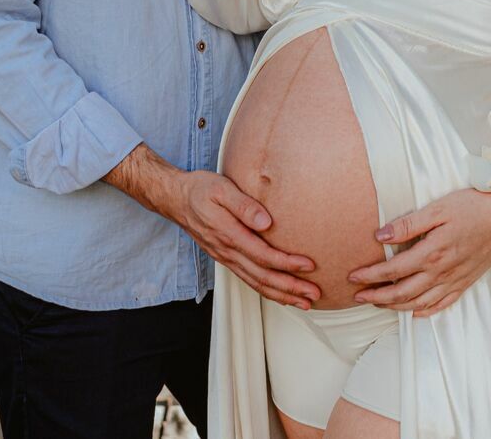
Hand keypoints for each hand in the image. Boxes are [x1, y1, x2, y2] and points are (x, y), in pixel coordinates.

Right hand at [163, 170, 321, 308]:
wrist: (176, 199)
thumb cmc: (200, 190)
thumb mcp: (221, 188)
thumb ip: (244, 205)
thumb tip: (266, 222)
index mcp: (228, 234)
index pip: (263, 255)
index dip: (287, 263)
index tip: (308, 265)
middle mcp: (227, 251)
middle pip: (262, 276)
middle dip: (290, 288)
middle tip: (314, 294)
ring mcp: (225, 258)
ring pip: (256, 283)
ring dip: (282, 294)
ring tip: (304, 302)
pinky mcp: (226, 258)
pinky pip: (249, 280)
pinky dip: (267, 290)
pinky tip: (281, 294)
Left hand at [347, 188, 490, 315]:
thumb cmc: (473, 207)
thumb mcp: (438, 208)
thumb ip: (408, 224)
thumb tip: (380, 236)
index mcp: (432, 253)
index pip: (393, 271)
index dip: (370, 276)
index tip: (353, 277)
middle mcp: (442, 272)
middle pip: (402, 293)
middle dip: (377, 297)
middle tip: (358, 297)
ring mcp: (455, 280)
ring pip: (419, 302)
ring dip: (396, 306)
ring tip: (379, 304)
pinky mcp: (466, 282)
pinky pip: (443, 304)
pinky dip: (426, 311)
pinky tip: (416, 312)